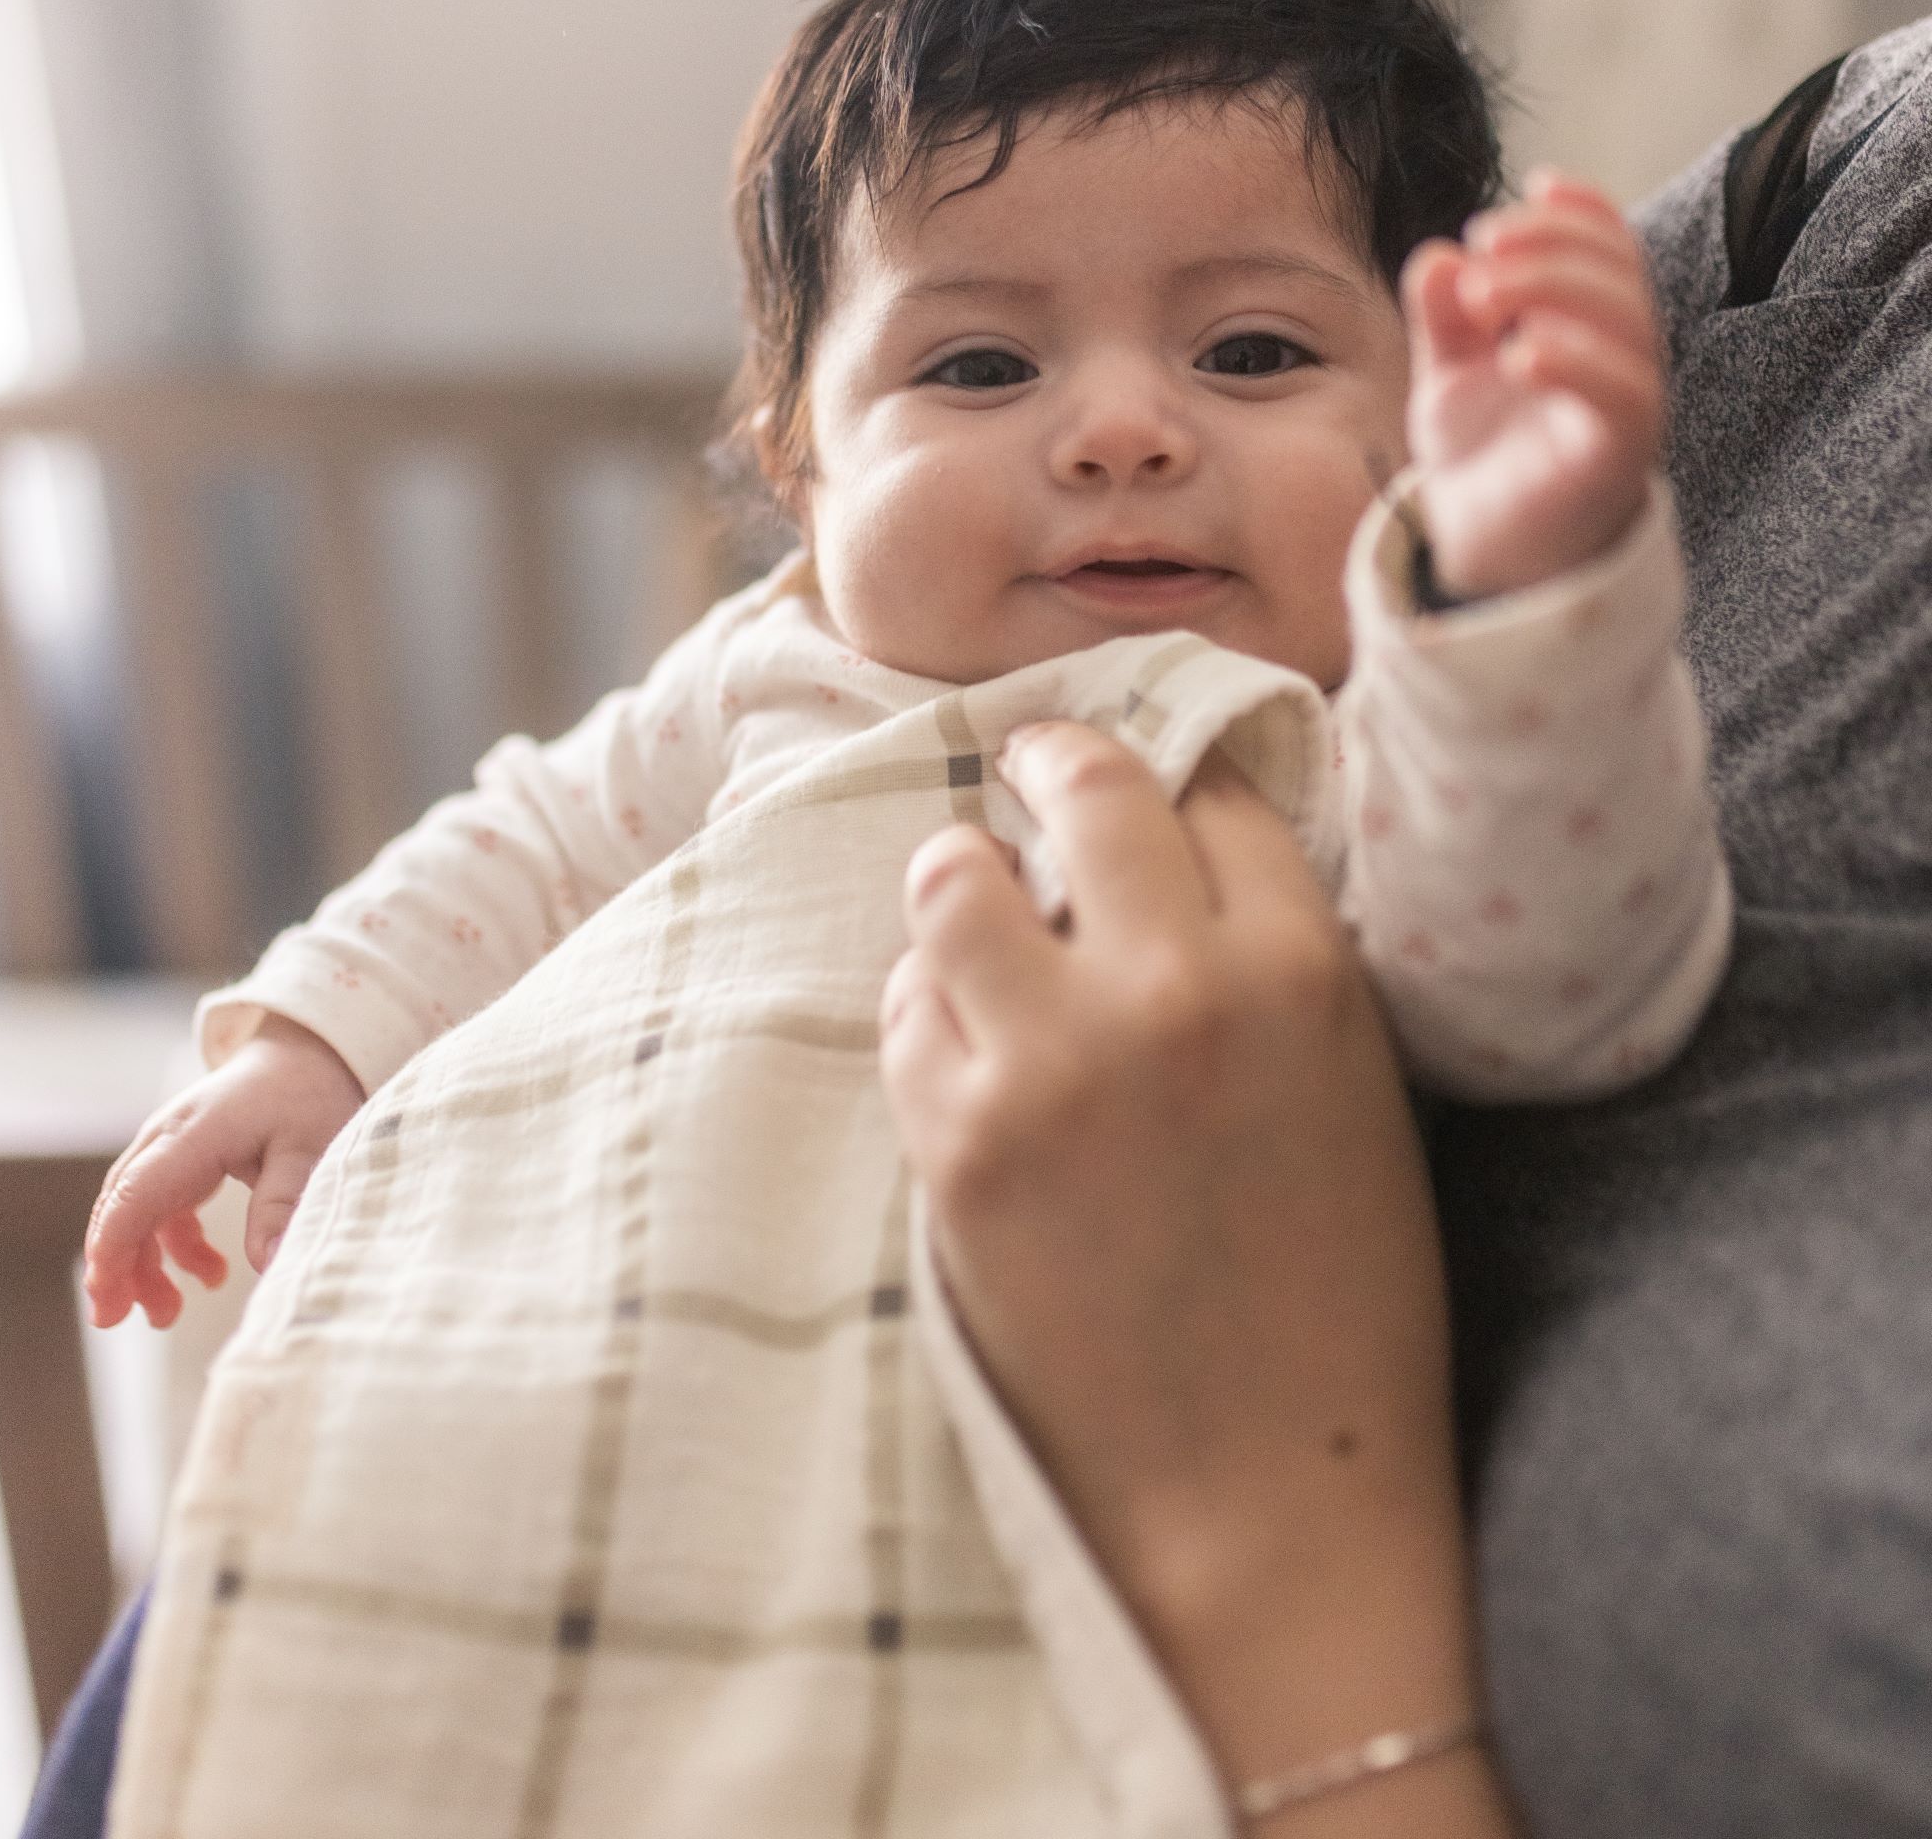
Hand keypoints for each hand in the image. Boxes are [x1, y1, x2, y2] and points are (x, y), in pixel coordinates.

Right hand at [83, 1015, 364, 1328]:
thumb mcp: (312, 1146)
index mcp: (193, 1134)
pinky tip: (210, 1274)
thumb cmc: (309, 1095)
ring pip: (136, 1213)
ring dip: (144, 1264)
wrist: (308, 1055)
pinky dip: (174, 1247)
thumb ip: (283, 1201)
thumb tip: (266, 1263)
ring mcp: (170, 1150)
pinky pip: (161, 1210)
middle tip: (120, 1320)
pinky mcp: (183, 1162)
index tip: (108, 1298)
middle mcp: (168, 1140)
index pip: (135, 1195)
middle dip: (115, 1267)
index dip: (114, 1250)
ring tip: (168, 1313)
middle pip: (122, 1207)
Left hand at [880, 726, 1507, 1827]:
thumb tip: (1166, 854)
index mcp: (1304, 972)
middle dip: (1052, 767)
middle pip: (1084, 789)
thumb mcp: (1350, 1094)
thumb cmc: (1336, 1300)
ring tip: (984, 917)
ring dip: (966, 885)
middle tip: (1034, 774)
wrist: (1265, 1490)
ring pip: (956, 878)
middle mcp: (1177, 990)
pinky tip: (970, 1051)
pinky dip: (929, 1009)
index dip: (1169, 788)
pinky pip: (906, 1008)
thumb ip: (1267, 963)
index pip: (1211, 795)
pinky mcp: (959, 1141)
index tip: (1133, 793)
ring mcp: (1054, 1062)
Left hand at [1404, 170, 1665, 598]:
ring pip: (1629, 324)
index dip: (1584, 210)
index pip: (1612, 250)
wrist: (1478, 552)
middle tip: (1484, 244)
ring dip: (1557, 289)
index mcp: (1592, 329)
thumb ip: (1444, 319)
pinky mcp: (1617, 456)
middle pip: (1620, 276)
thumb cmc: (1480, 460)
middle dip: (1553, 246)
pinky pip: (1622, 396)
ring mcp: (1627, 408)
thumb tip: (1437, 255)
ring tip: (1484, 293)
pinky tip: (1519, 352)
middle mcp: (1622, 360)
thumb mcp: (1448, 375)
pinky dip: (1576, 362)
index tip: (1532, 185)